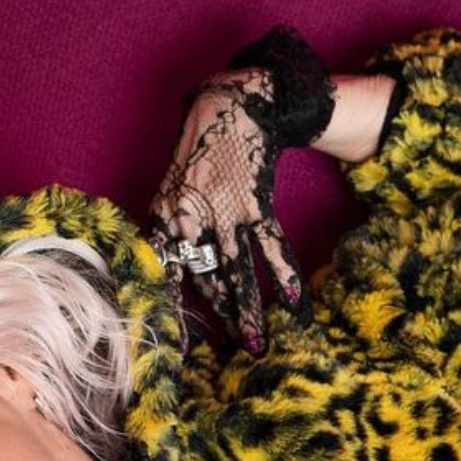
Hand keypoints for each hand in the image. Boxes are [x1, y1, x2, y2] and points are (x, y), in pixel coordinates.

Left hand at [149, 66, 326, 356]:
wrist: (228, 105)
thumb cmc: (197, 149)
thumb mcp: (168, 189)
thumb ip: (167, 227)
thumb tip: (166, 264)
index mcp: (167, 222)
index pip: (164, 277)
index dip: (171, 312)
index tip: (177, 346)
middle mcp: (192, 223)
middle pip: (207, 283)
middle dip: (221, 322)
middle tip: (229, 355)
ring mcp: (225, 215)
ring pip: (237, 274)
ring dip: (249, 313)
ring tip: (257, 345)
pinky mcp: (255, 204)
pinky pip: (272, 247)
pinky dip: (285, 275)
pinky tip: (295, 302)